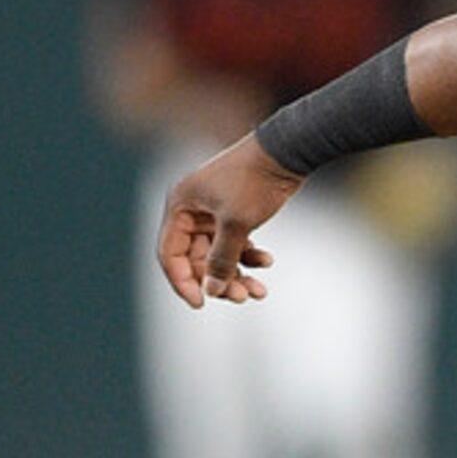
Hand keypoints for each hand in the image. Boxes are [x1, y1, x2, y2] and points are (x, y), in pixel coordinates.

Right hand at [156, 137, 303, 307]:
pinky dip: (249, 256)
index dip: (183, 281)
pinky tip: (267, 262)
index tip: (201, 303)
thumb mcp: (237, 224)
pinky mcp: (235, 213)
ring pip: (218, 254)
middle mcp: (191, 210)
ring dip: (236, 274)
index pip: (170, 254)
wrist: (286, 153)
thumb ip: (223, 258)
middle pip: (196, 258)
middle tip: (243, 297)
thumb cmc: (255, 182)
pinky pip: (235, 244)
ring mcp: (213, 212)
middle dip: (218, 280)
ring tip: (259, 291)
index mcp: (180, 207)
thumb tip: (213, 291)